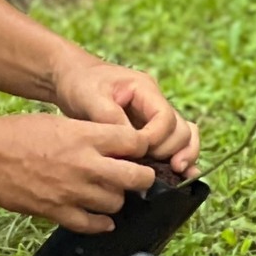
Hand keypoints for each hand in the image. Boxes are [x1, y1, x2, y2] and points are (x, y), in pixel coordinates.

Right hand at [0, 114, 155, 233]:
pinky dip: (100, 223)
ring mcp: (73, 191)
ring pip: (117, 203)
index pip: (136, 142)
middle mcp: (86, 164)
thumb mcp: (60, 122)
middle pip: (137, 178)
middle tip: (136, 177)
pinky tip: (101, 219)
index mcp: (87, 136)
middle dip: (142, 178)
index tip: (138, 152)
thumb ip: (90, 134)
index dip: (141, 147)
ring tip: (108, 193)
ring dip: (116, 199)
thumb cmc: (19, 132)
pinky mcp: (58, 212)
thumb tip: (117, 146)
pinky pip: (92, 225)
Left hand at [50, 60, 199, 176]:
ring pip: (183, 137)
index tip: (137, 152)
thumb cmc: (80, 83)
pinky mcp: (149, 130)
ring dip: (183, 156)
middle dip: (170, 151)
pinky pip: (173, 143)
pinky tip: (179, 177)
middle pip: (180, 130)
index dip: (156, 139)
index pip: (165, 117)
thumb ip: (111, 119)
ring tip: (177, 175)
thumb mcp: (90, 97)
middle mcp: (156, 103)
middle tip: (150, 168)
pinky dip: (178, 158)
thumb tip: (132, 145)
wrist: (72, 78)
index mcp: (145, 89)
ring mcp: (155, 117)